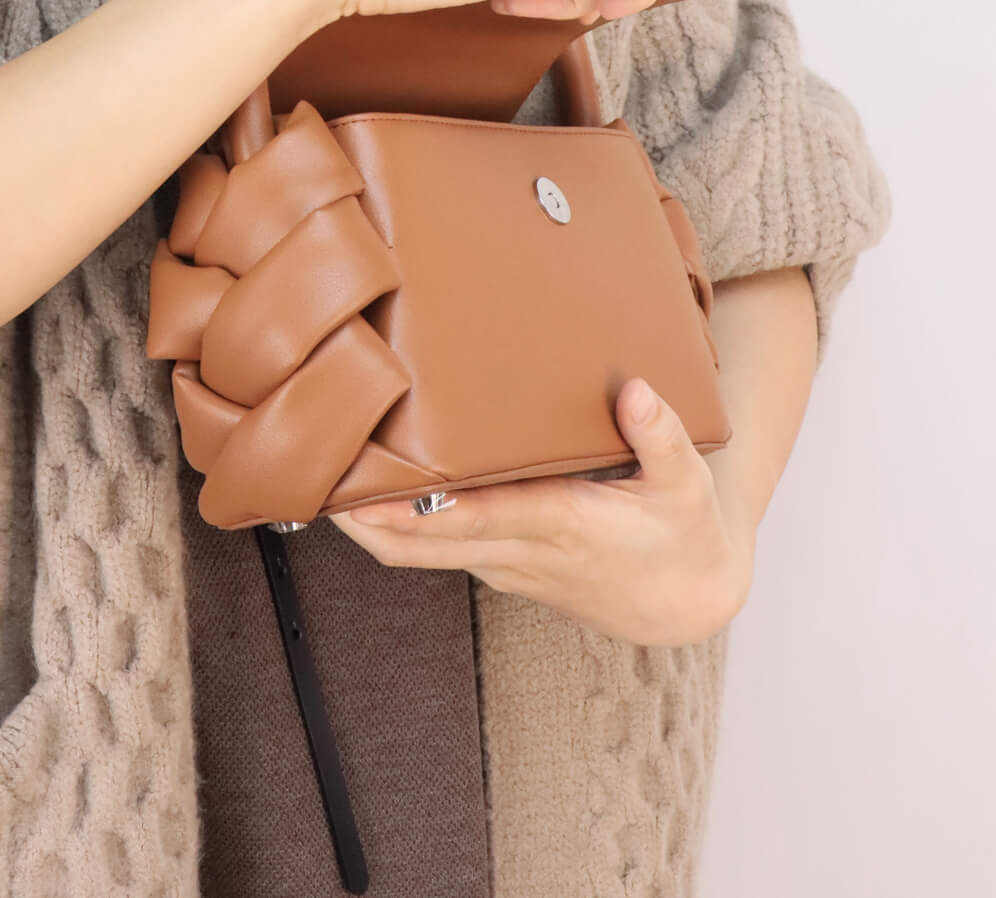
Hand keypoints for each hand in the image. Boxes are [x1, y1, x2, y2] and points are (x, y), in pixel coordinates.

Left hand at [326, 376, 753, 646]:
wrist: (684, 602)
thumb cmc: (681, 534)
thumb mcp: (687, 483)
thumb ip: (661, 436)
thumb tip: (637, 393)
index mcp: (561, 525)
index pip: (473, 519)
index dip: (412, 510)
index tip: (362, 492)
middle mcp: (520, 551)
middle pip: (422, 544)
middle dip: (362, 518)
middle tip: (309, 476)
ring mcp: (505, 564)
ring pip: (419, 552)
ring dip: (370, 523)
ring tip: (322, 471)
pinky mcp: (501, 565)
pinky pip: (435, 550)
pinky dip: (398, 526)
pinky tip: (371, 490)